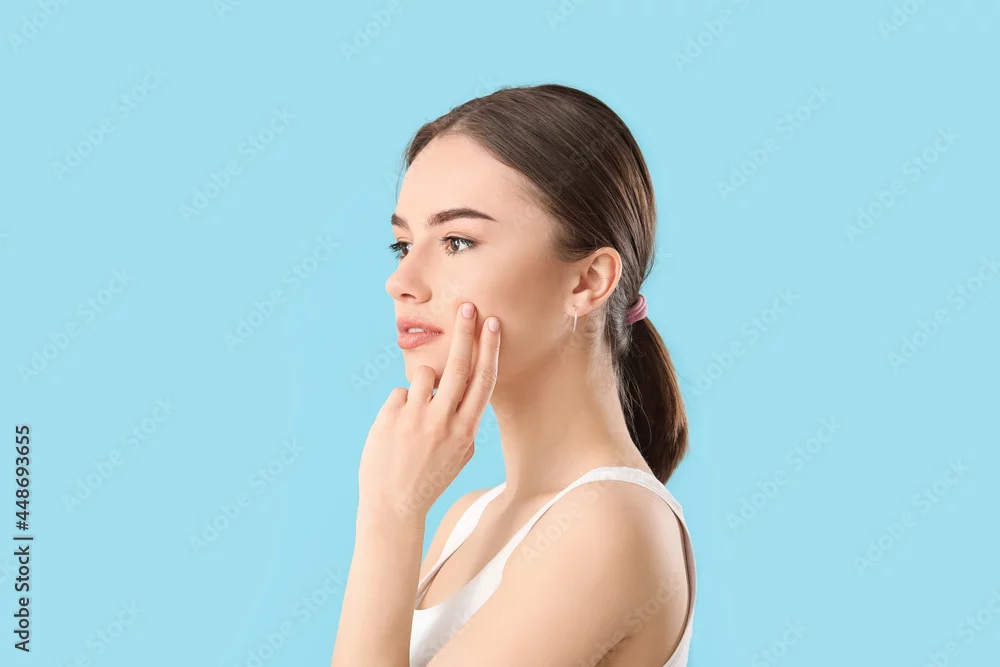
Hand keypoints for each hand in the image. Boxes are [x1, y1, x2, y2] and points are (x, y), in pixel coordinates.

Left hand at [358, 303, 500, 527]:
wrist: (394, 505)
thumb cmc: (429, 477)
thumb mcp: (459, 453)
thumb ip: (463, 421)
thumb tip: (461, 389)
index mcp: (466, 431)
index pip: (482, 381)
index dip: (489, 350)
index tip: (492, 325)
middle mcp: (444, 421)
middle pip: (458, 365)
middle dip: (465, 332)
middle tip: (467, 306)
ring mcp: (416, 418)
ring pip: (424, 375)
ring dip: (421, 387)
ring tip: (415, 418)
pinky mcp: (390, 417)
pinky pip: (399, 394)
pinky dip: (400, 407)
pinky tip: (396, 432)